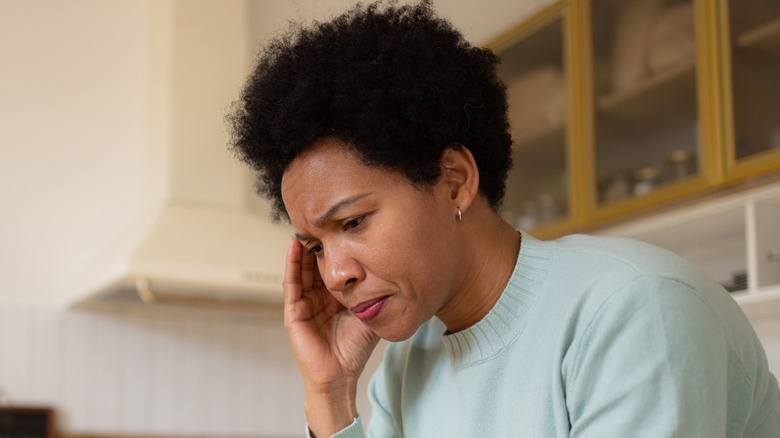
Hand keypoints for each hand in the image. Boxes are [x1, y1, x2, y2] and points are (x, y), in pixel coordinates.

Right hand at [283, 239, 378, 434]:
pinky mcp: (294, 313)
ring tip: (306, 225)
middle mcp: (318, 298)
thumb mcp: (369, 312)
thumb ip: (375, 293)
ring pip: (301, 269)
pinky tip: (294, 246)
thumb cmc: (355, 348)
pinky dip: (292, 264)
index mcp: (335, 297)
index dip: (335, 248)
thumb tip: (393, 271)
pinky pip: (292, 284)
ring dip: (302, 248)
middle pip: (315, 264)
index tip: (341, 227)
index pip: (333, 267)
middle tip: (321, 220)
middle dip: (318, 243)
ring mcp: (304, 304)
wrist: (341, 375)